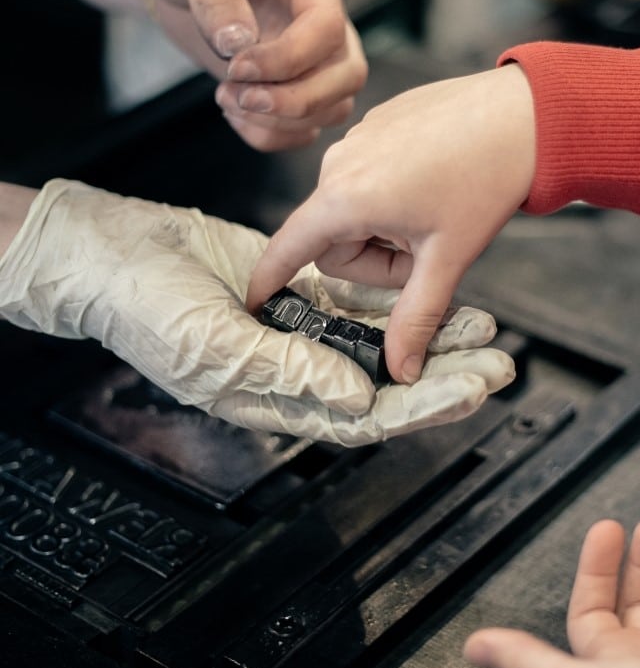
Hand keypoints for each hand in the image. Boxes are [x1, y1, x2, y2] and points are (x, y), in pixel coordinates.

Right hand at [0, 180, 513, 445]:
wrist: (113, 252)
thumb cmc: (146, 309)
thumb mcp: (216, 347)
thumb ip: (289, 373)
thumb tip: (359, 398)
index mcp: (279, 395)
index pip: (366, 414)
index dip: (420, 407)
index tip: (470, 395)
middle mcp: (299, 367)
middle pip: (388, 380)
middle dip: (443, 376)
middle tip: (498, 368)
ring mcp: (303, 327)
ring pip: (383, 338)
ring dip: (431, 334)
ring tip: (486, 331)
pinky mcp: (302, 289)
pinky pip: (361, 298)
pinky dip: (399, 297)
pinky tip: (440, 294)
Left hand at [142, 0, 367, 150]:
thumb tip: (237, 45)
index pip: (328, 28)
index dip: (288, 59)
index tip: (237, 68)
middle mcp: (325, 20)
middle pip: (347, 76)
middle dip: (296, 101)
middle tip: (239, 97)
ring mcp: (317, 59)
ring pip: (332, 109)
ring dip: (280, 121)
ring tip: (225, 99)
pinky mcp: (299, 90)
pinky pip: (305, 131)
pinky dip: (270, 136)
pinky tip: (234, 114)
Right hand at [247, 63, 535, 382]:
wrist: (525, 114)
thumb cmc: (487, 177)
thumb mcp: (446, 258)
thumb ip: (416, 317)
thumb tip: (400, 368)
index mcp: (346, 196)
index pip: (289, 247)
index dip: (270, 278)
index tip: (257, 300)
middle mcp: (340, 163)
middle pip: (333, 240)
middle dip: (372, 259)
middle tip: (421, 252)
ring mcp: (357, 139)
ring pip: (353, 209)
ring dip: (384, 227)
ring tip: (431, 214)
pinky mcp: (377, 125)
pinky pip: (368, 176)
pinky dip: (392, 195)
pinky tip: (433, 185)